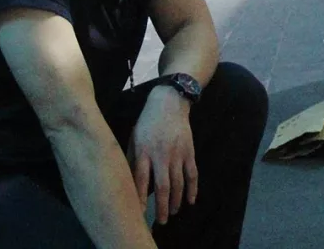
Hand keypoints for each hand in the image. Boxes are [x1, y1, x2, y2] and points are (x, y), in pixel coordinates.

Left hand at [128, 87, 197, 224]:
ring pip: (178, 183)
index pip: (142, 180)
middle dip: (163, 206)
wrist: (169, 102)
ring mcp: (177, 153)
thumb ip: (132, 159)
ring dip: (177, 201)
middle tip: (162, 221)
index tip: (140, 213)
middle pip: (163, 186)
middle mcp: (161, 154)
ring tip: (173, 212)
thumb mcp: (134, 137)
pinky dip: (192, 189)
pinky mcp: (189, 151)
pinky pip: (192, 174)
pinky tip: (190, 200)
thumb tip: (131, 181)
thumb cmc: (147, 121)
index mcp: (144, 151)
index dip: (141, 198)